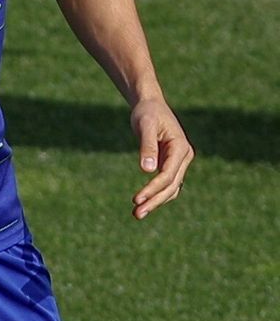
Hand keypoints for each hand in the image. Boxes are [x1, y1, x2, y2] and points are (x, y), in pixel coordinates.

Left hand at [129, 95, 192, 218]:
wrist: (150, 105)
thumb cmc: (147, 113)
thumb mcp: (144, 126)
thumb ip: (147, 146)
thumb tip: (147, 170)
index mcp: (180, 147)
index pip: (168, 175)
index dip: (152, 189)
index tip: (136, 200)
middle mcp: (184, 156)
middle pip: (171, 186)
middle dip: (154, 201)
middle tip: (136, 215)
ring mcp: (179, 162)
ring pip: (171, 188)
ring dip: (156, 202)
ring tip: (137, 214)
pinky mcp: (171, 164)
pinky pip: (167, 185)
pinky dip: (157, 195)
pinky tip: (143, 205)